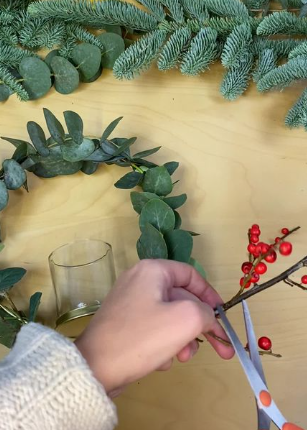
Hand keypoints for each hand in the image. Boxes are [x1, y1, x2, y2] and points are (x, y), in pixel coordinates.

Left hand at [75, 259, 233, 395]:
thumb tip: (207, 317)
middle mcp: (140, 281)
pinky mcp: (125, 323)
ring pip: (170, 317)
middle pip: (182, 299)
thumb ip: (205, 312)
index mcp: (153, 271)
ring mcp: (130, 303)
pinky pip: (154, 328)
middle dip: (199, 326)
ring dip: (182, 338)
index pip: (191, 275)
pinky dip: (163, 343)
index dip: (210, 295)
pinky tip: (160, 361)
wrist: (95, 367)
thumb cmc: (142, 337)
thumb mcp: (184, 320)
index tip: (222, 316)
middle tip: (221, 349)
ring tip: (181, 357)